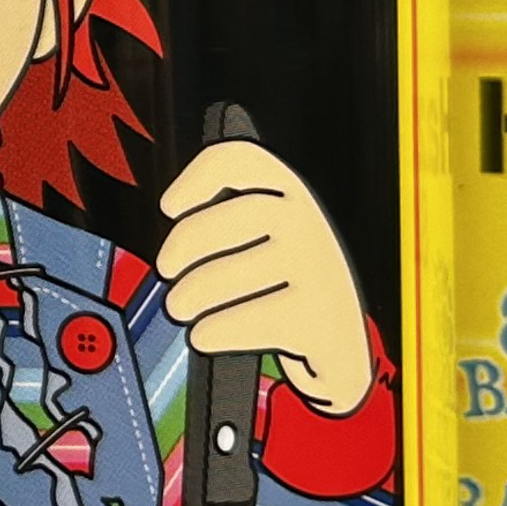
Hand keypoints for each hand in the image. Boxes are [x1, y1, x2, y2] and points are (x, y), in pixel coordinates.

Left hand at [157, 138, 370, 416]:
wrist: (339, 343)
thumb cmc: (289, 286)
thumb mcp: (268, 241)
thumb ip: (228, 223)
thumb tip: (173, 238)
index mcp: (292, 196)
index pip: (246, 162)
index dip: (200, 178)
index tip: (170, 206)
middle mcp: (311, 224)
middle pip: (241, 213)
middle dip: (189, 241)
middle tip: (167, 269)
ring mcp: (320, 271)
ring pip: (239, 272)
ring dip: (196, 291)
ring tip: (179, 306)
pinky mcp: (321, 319)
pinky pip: (254, 320)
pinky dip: (219, 329)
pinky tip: (204, 334)